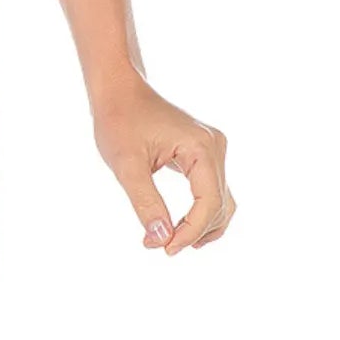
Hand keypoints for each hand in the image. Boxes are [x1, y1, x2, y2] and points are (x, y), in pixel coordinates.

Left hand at [92, 77, 236, 255]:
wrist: (118, 91)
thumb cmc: (119, 121)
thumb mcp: (126, 164)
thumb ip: (145, 202)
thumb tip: (161, 239)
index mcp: (201, 147)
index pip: (209, 202)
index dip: (190, 231)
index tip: (165, 249)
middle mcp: (215, 147)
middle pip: (218, 204)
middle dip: (193, 232)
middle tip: (160, 247)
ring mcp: (213, 149)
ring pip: (221, 201)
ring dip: (201, 226)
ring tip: (172, 243)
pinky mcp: (205, 153)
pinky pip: (212, 190)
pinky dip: (201, 212)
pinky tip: (182, 229)